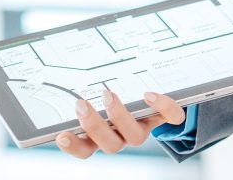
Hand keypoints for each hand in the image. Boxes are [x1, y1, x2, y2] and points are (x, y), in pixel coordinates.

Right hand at [55, 89, 186, 158]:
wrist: (153, 100)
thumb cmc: (116, 100)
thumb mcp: (98, 99)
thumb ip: (83, 98)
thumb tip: (61, 83)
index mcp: (102, 137)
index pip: (85, 150)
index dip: (74, 147)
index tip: (61, 135)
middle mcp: (122, 137)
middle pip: (110, 146)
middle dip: (93, 126)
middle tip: (81, 104)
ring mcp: (144, 128)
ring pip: (135, 137)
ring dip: (119, 116)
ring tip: (107, 95)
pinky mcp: (164, 117)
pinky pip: (171, 118)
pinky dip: (163, 107)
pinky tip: (149, 95)